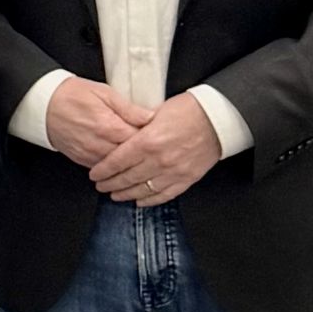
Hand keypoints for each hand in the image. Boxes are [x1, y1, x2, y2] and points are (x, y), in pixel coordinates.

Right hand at [45, 76, 152, 167]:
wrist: (42, 105)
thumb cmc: (71, 95)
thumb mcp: (104, 93)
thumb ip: (129, 108)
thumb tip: (152, 117)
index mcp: (109, 126)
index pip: (141, 140)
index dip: (154, 139)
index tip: (161, 136)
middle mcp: (100, 144)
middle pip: (133, 157)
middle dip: (145, 154)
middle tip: (156, 148)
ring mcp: (91, 155)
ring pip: (120, 167)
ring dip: (131, 162)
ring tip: (142, 156)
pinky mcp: (83, 160)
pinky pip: (105, 168)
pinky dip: (116, 166)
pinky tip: (123, 160)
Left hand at [89, 91, 221, 206]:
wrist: (218, 119)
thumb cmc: (188, 110)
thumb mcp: (154, 112)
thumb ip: (136, 126)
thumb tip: (119, 136)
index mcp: (148, 141)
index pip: (117, 161)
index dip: (103, 170)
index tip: (94, 175)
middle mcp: (159, 160)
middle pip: (128, 178)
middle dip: (111, 184)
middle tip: (100, 186)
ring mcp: (174, 172)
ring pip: (144, 189)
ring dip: (127, 194)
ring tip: (115, 195)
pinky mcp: (188, 179)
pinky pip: (166, 194)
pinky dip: (151, 200)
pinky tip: (140, 201)